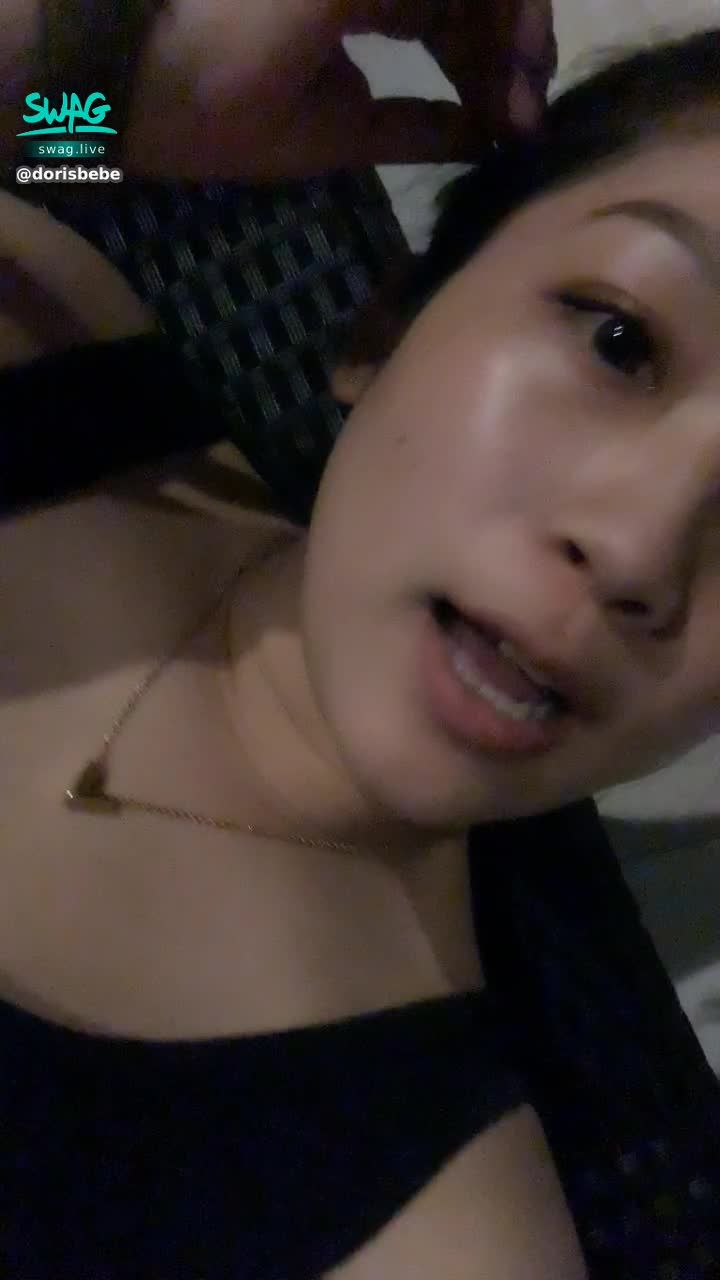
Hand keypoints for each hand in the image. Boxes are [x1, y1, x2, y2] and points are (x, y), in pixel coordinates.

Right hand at [126, 0, 556, 180]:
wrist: (140, 88)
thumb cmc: (217, 112)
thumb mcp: (339, 130)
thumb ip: (414, 124)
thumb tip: (485, 140)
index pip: (450, 10)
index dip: (493, 58)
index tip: (518, 122)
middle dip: (520, 42)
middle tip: (532, 108)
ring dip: (514, 30)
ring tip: (523, 99)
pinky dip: (491, 19)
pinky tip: (506, 74)